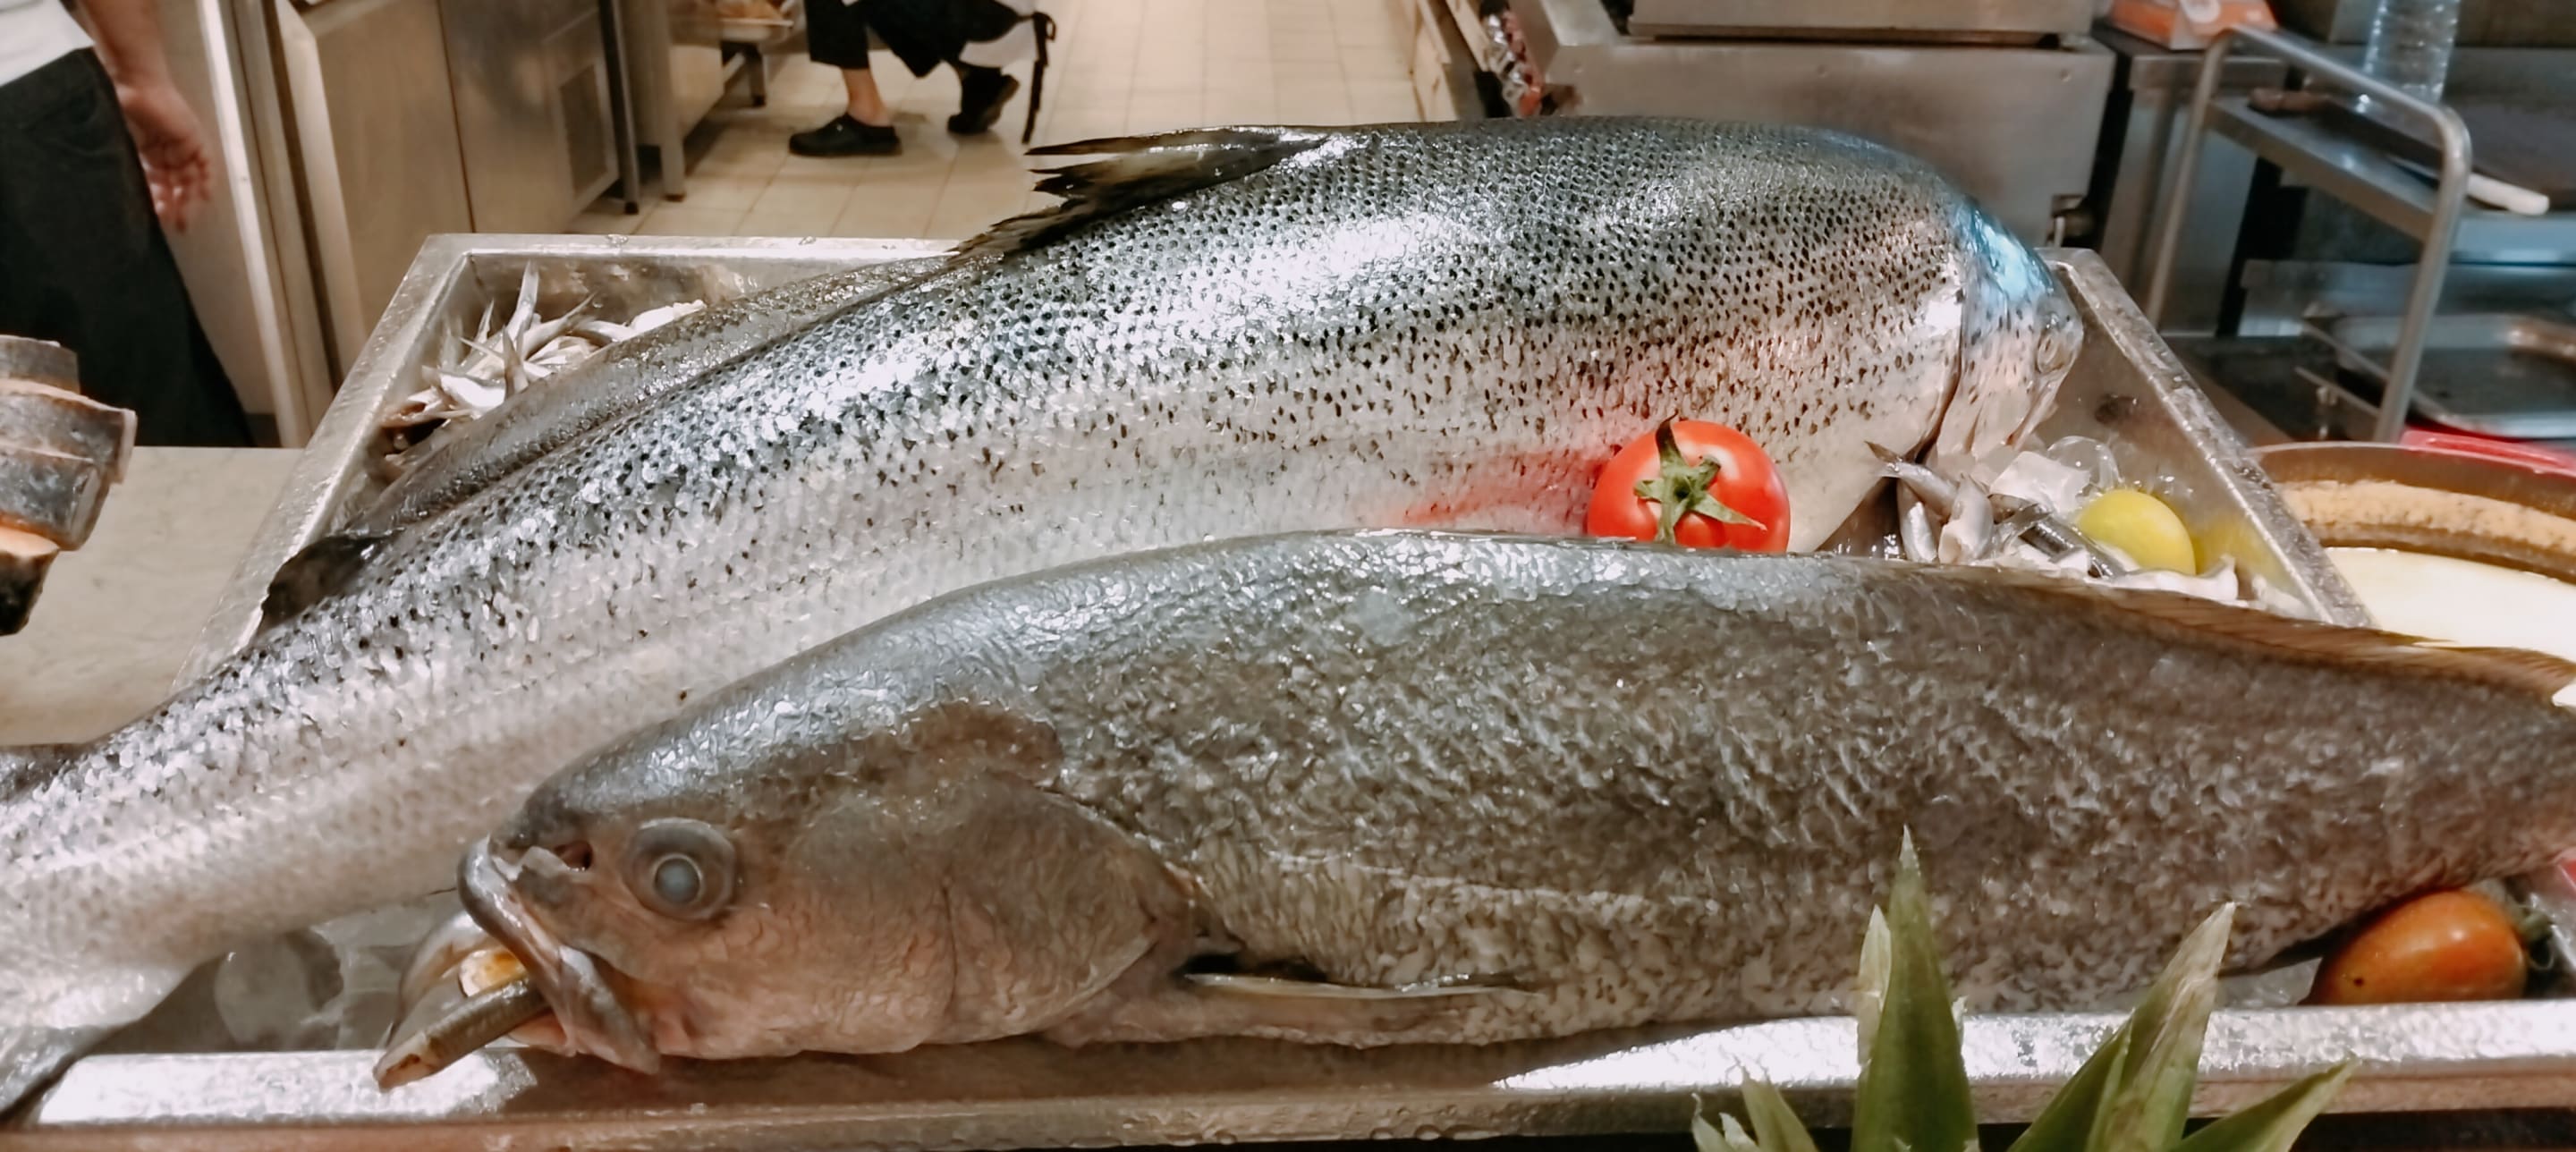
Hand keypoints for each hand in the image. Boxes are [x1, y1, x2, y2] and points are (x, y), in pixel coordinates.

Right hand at [114, 80, 213, 231]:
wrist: (134, 84)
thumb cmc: (120, 107)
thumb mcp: (117, 138)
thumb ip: (119, 158)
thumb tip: (102, 182)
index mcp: (150, 153)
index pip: (158, 183)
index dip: (158, 201)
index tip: (154, 217)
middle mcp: (169, 152)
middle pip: (177, 186)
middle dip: (177, 207)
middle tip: (176, 227)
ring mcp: (184, 146)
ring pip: (192, 180)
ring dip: (190, 200)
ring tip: (186, 219)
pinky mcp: (196, 139)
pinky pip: (207, 165)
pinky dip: (206, 181)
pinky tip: (204, 198)